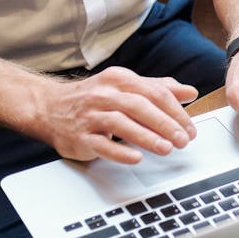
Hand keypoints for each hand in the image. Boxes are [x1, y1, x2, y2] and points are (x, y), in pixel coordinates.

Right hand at [34, 67, 198, 163]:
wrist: (49, 108)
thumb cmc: (93, 98)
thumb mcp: (125, 87)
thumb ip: (157, 88)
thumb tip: (189, 92)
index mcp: (119, 79)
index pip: (154, 93)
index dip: (176, 111)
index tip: (189, 127)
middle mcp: (104, 94)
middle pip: (140, 106)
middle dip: (165, 124)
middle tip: (183, 139)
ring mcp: (90, 116)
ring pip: (121, 123)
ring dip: (146, 137)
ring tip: (166, 148)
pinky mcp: (79, 137)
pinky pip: (100, 144)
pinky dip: (119, 151)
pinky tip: (136, 158)